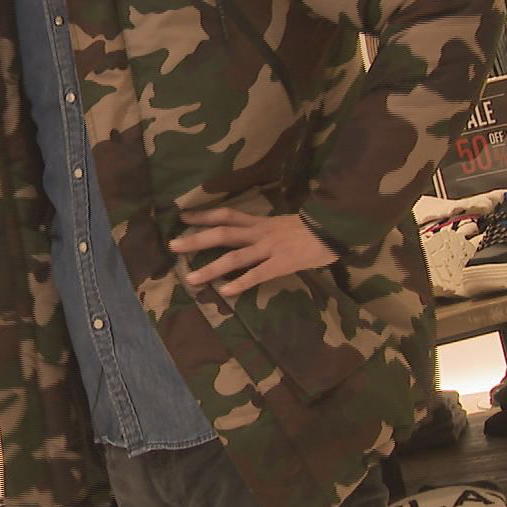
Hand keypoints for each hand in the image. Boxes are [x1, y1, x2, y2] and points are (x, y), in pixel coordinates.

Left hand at [169, 209, 335, 295]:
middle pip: (222, 234)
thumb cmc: (310, 229)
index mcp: (260, 223)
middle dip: (196, 240)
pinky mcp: (281, 264)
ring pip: (234, 257)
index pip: (226, 214)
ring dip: (211, 268)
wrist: (334, 230)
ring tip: (191, 278)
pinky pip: (258, 274)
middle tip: (172, 246)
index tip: (181, 216)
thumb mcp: (282, 224)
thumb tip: (247, 235)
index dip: (203, 215)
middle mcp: (259, 233)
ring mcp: (269, 249)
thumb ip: (264, 230)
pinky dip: (241, 282)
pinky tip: (226, 291)